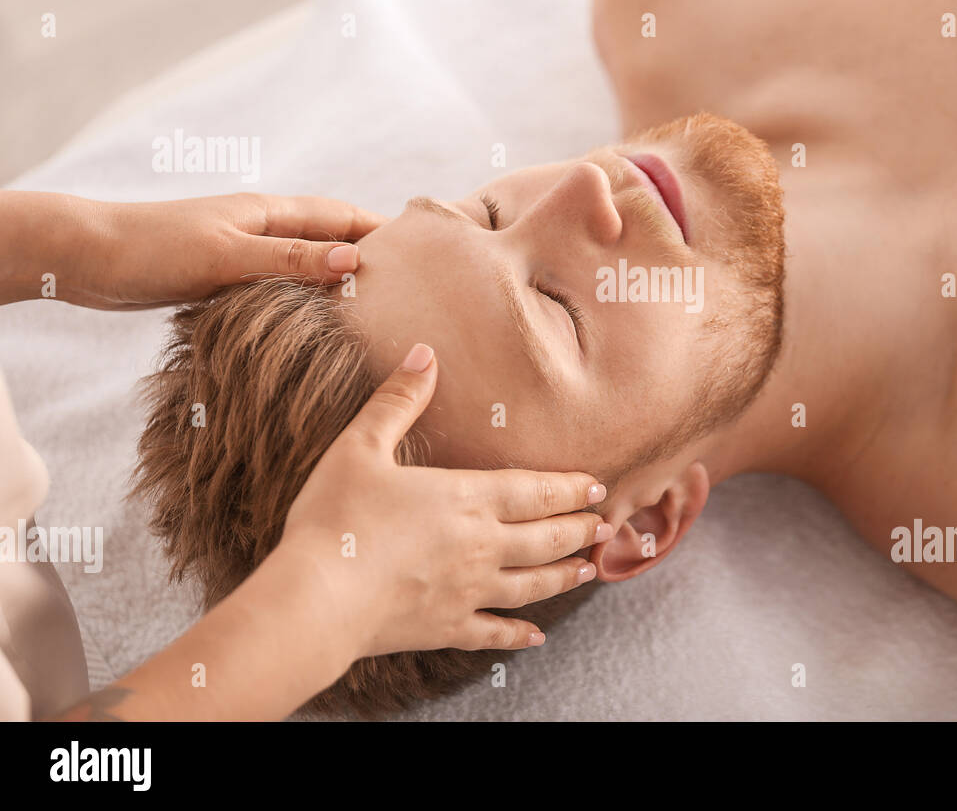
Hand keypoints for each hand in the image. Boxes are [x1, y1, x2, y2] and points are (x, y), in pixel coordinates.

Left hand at [5, 191, 385, 307]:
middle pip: (330, 237)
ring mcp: (245, 253)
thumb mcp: (230, 255)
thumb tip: (355, 259)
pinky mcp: (225, 278)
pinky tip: (317, 323)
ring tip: (374, 309)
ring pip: (306, 264)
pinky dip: (306, 299)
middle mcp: (263, 229)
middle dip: (369, 254)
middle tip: (410, 286)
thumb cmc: (155, 249)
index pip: (342, 214)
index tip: (424, 249)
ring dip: (338, 280)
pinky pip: (281, 286)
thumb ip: (292, 259)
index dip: (382, 228)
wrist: (87, 259)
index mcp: (269, 212)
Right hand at [277, 343, 611, 660]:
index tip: (599, 486)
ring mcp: (467, 592)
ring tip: (590, 570)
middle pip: (546, 537)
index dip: (570, 488)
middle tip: (608, 525)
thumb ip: (397, 401)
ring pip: (533, 584)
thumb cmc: (336, 519)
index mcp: (466, 498)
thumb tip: (424, 353)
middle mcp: (480, 546)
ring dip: (565, 575)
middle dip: (581, 529)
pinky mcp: (445, 629)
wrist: (315, 600)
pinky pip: (494, 634)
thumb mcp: (360, 447)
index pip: (535, 490)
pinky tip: (537, 637)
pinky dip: (520, 635)